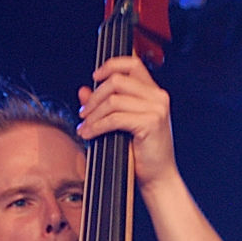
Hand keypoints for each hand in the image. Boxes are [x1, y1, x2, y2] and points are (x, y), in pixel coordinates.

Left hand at [76, 55, 176, 189]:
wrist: (158, 177)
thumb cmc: (142, 153)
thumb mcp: (121, 124)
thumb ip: (104, 104)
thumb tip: (83, 90)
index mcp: (154, 93)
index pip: (132, 64)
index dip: (111, 65)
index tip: (95, 75)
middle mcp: (158, 97)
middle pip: (117, 81)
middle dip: (95, 97)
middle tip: (84, 113)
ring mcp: (156, 109)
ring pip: (113, 100)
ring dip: (93, 114)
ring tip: (84, 126)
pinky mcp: (150, 123)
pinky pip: (115, 118)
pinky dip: (97, 126)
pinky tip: (89, 134)